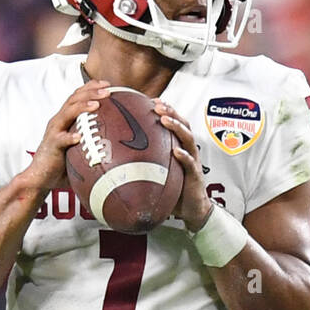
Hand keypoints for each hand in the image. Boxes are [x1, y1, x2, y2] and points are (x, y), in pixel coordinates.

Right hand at [22, 81, 111, 195]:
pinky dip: (70, 137)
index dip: (91, 87)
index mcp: (65, 119)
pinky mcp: (51, 145)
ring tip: (97, 105)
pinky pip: (61, 139)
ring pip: (67, 113)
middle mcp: (59, 121)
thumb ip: (94, 143)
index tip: (108, 84)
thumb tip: (120, 148)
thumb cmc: (63, 164)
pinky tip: (79, 137)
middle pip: (74, 99)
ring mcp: (54, 131)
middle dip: (91, 91)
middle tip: (108, 90)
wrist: (40, 177)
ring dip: (82, 107)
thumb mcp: (80, 149)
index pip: (77, 96)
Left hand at [154, 101, 211, 231]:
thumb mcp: (156, 174)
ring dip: (176, 127)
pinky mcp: (195, 175)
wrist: (192, 210)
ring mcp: (193, 161)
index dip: (164, 110)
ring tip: (165, 120)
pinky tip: (176, 152)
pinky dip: (184, 156)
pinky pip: (190, 164)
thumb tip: (113, 164)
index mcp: (179, 147)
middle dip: (170, 111)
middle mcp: (187, 150)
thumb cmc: (173, 190)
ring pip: (188, 138)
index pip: (173, 123)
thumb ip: (141, 166)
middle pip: (182, 124)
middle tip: (156, 105)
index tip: (150, 100)